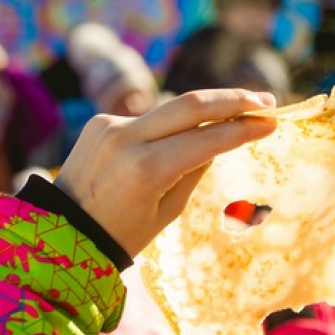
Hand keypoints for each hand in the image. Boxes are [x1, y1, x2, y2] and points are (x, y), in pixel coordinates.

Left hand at [55, 89, 277, 256]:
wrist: (62, 232)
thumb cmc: (122, 234)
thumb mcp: (167, 211)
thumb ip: (195, 169)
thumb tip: (219, 137)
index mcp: (146, 170)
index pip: (206, 139)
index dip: (243, 129)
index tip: (272, 123)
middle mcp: (126, 139)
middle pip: (190, 105)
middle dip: (232, 100)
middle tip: (266, 101)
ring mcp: (110, 125)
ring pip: (170, 109)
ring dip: (207, 107)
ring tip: (240, 107)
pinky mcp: (100, 121)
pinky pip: (147, 119)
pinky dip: (171, 124)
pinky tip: (191, 130)